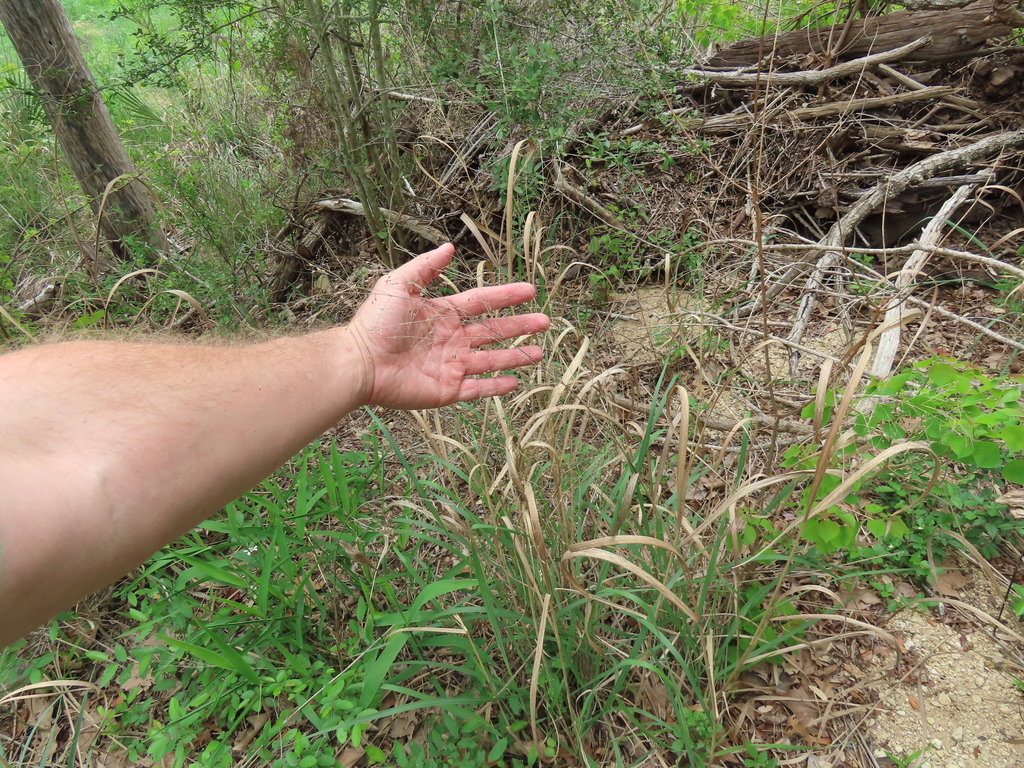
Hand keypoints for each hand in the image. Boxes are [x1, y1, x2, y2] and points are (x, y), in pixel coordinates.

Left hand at [349, 243, 549, 409]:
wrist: (358, 363)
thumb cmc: (374, 323)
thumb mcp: (398, 285)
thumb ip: (425, 267)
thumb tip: (449, 246)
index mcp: (442, 314)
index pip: (481, 302)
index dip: (505, 296)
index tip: (529, 290)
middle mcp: (451, 340)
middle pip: (493, 332)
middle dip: (519, 327)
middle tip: (545, 322)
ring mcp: (450, 366)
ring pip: (491, 361)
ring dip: (515, 356)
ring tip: (539, 353)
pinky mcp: (446, 390)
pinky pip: (477, 389)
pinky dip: (497, 387)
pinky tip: (516, 381)